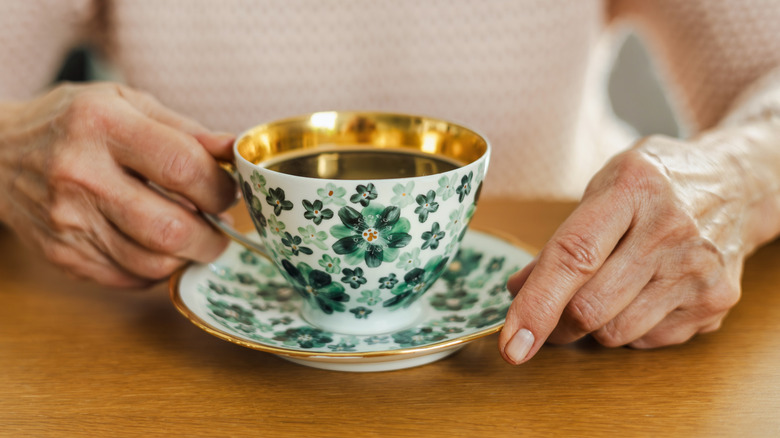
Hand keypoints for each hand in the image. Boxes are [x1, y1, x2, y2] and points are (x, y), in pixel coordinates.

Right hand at [0, 82, 235, 286]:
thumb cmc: (74, 122)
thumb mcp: (126, 102)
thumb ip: (184, 129)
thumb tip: (234, 150)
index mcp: (103, 126)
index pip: (183, 167)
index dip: (220, 188)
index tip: (229, 192)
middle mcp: (81, 175)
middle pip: (171, 228)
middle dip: (213, 236)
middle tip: (221, 228)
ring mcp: (68, 221)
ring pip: (153, 263)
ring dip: (188, 256)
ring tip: (193, 236)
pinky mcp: (63, 255)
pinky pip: (130, 279)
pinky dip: (157, 269)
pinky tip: (159, 247)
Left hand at [498, 134, 752, 363]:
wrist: (737, 185)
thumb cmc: (654, 186)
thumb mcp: (602, 190)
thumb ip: (561, 240)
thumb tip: (518, 292)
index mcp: (633, 189)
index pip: (573, 257)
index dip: (537, 304)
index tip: (512, 342)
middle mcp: (671, 230)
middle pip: (591, 307)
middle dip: (555, 324)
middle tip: (544, 318)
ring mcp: (698, 270)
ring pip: (615, 333)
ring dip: (592, 327)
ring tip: (603, 291)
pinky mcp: (715, 302)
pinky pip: (647, 341)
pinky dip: (629, 328)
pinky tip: (640, 294)